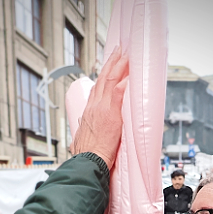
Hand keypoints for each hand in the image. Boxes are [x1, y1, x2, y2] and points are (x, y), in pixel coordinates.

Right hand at [71, 47, 129, 170]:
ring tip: (126, 55)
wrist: (88, 162)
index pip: (95, 90)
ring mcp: (101, 109)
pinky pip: (118, 93)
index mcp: (88, 113)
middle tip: (118, 51)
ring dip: (119, 66)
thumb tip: (85, 137)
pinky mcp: (110, 114)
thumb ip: (87, 134)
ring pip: (110, 81)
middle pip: (102, 79)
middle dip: (111, 64)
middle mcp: (93, 107)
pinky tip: (130, 74)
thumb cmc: (87, 156)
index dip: (102, 77)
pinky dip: (124, 82)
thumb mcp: (83, 141)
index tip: (108, 68)